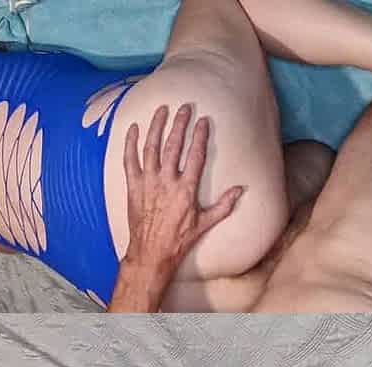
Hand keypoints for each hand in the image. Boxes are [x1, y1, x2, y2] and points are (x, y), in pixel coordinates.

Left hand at [107, 104, 242, 312]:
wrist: (151, 253)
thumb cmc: (179, 240)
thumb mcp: (205, 223)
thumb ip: (224, 205)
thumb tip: (241, 190)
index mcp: (186, 189)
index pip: (196, 155)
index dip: (200, 135)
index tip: (203, 120)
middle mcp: (167, 182)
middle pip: (173, 145)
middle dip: (179, 124)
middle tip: (184, 107)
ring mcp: (148, 183)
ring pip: (151, 148)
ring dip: (156, 126)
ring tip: (162, 110)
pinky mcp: (133, 187)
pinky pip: (129, 160)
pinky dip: (130, 143)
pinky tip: (133, 128)